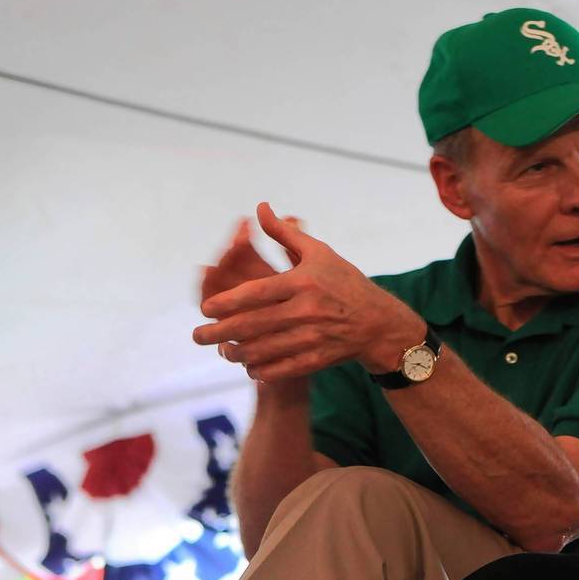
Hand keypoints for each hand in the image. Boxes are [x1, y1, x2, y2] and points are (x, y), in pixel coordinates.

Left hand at [193, 203, 424, 383]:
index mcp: (303, 281)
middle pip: (252, 325)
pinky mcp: (318, 359)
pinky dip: (262, 370)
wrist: (380, 322)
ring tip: (223, 351)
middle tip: (198, 336)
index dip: (226, 302)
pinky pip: (282, 369)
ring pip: (263, 350)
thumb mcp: (319, 253)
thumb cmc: (346, 282)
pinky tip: (250, 367)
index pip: (255, 293)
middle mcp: (307, 310)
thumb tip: (260, 209)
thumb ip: (285, 234)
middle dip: (219, 333)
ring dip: (237, 353)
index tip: (205, 308)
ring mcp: (313, 337)